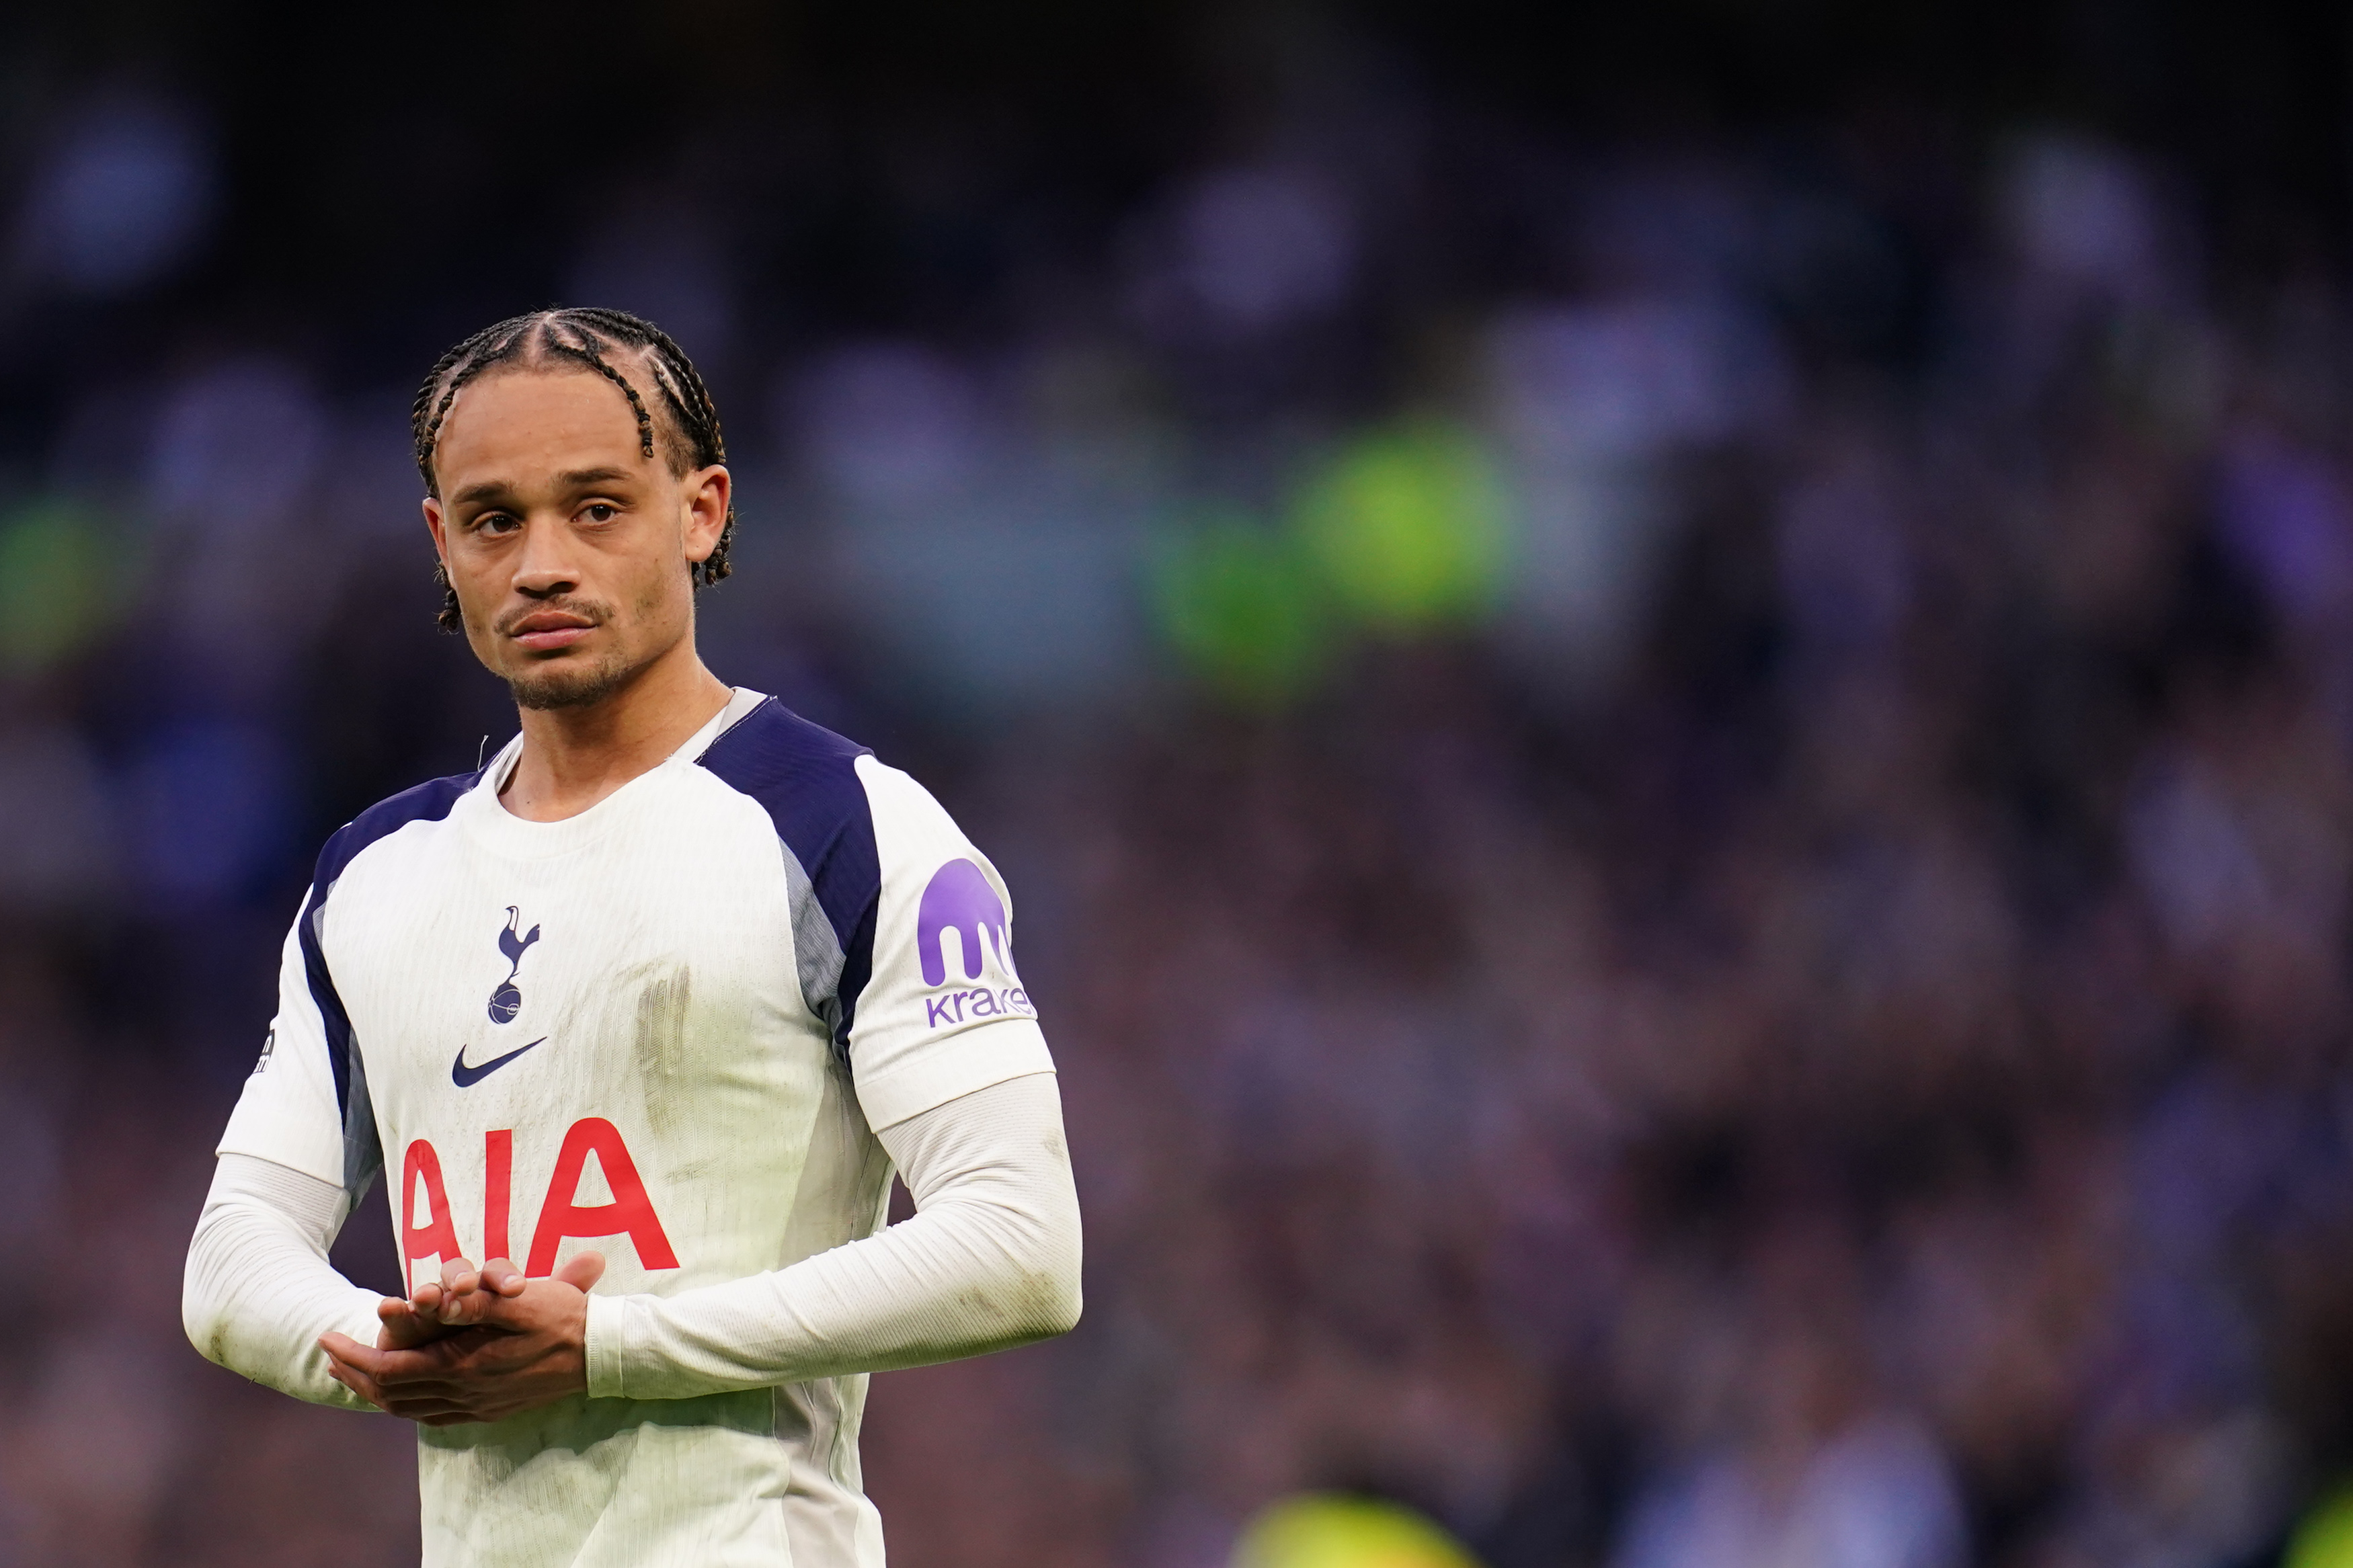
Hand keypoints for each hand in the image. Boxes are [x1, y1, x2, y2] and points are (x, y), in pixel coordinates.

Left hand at [320, 1251, 604, 1424]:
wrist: (602, 1354)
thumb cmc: (564, 1318)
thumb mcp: (522, 1299)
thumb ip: (476, 1302)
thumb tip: (433, 1300)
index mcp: (465, 1364)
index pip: (391, 1368)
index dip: (354, 1356)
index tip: (329, 1338)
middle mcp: (465, 1392)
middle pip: (391, 1393)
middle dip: (354, 1375)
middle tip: (330, 1356)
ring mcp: (478, 1406)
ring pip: (409, 1409)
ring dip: (375, 1393)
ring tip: (354, 1374)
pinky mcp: (491, 1411)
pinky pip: (434, 1417)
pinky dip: (406, 1406)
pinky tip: (403, 1394)